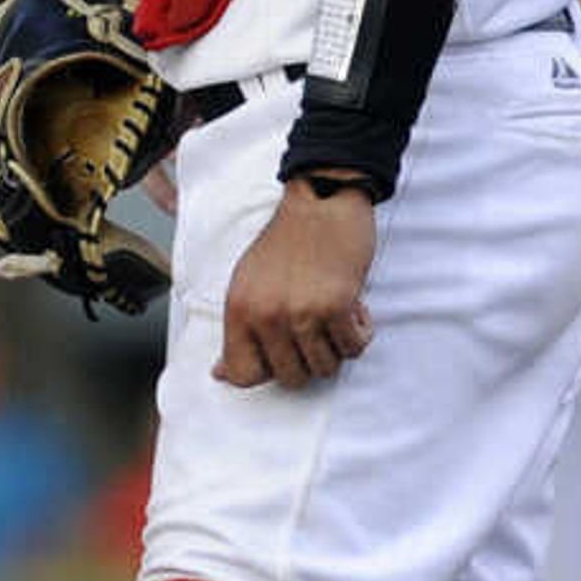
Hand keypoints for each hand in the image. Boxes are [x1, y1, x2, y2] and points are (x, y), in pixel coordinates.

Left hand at [216, 179, 376, 389]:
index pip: (243, 374)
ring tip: (332, 314)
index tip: (283, 357)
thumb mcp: (246, 283)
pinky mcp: (337, 306)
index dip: (266, 373)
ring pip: (325, 367)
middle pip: (291, 378)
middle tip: (315, 330)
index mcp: (238, 310)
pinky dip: (359, 332)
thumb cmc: (286, 243)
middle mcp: (265, 315)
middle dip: (309, 360)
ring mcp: (301, 312)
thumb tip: (221, 374)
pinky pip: (354, 348)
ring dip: (336, 346)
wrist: (321, 203)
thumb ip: (238, 330)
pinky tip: (353, 306)